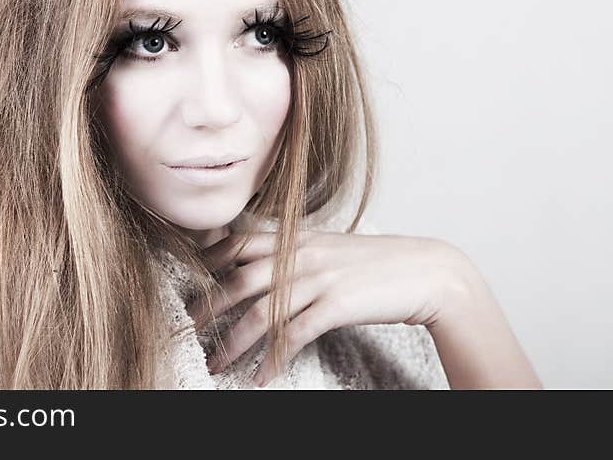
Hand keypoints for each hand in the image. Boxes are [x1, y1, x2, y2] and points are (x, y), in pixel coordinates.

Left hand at [184, 229, 471, 386]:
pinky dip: (273, 358)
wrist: (426, 271)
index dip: (210, 260)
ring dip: (233, 341)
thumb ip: (297, 250)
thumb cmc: (377, 262)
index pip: (240, 242)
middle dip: (208, 305)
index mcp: (298, 236)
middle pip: (239, 279)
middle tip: (186, 326)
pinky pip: (293, 335)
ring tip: (215, 362)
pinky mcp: (335, 304)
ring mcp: (317, 278)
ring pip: (260, 311)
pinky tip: (261, 376)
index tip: (190, 279)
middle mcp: (301, 254)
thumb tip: (266, 262)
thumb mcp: (331, 246)